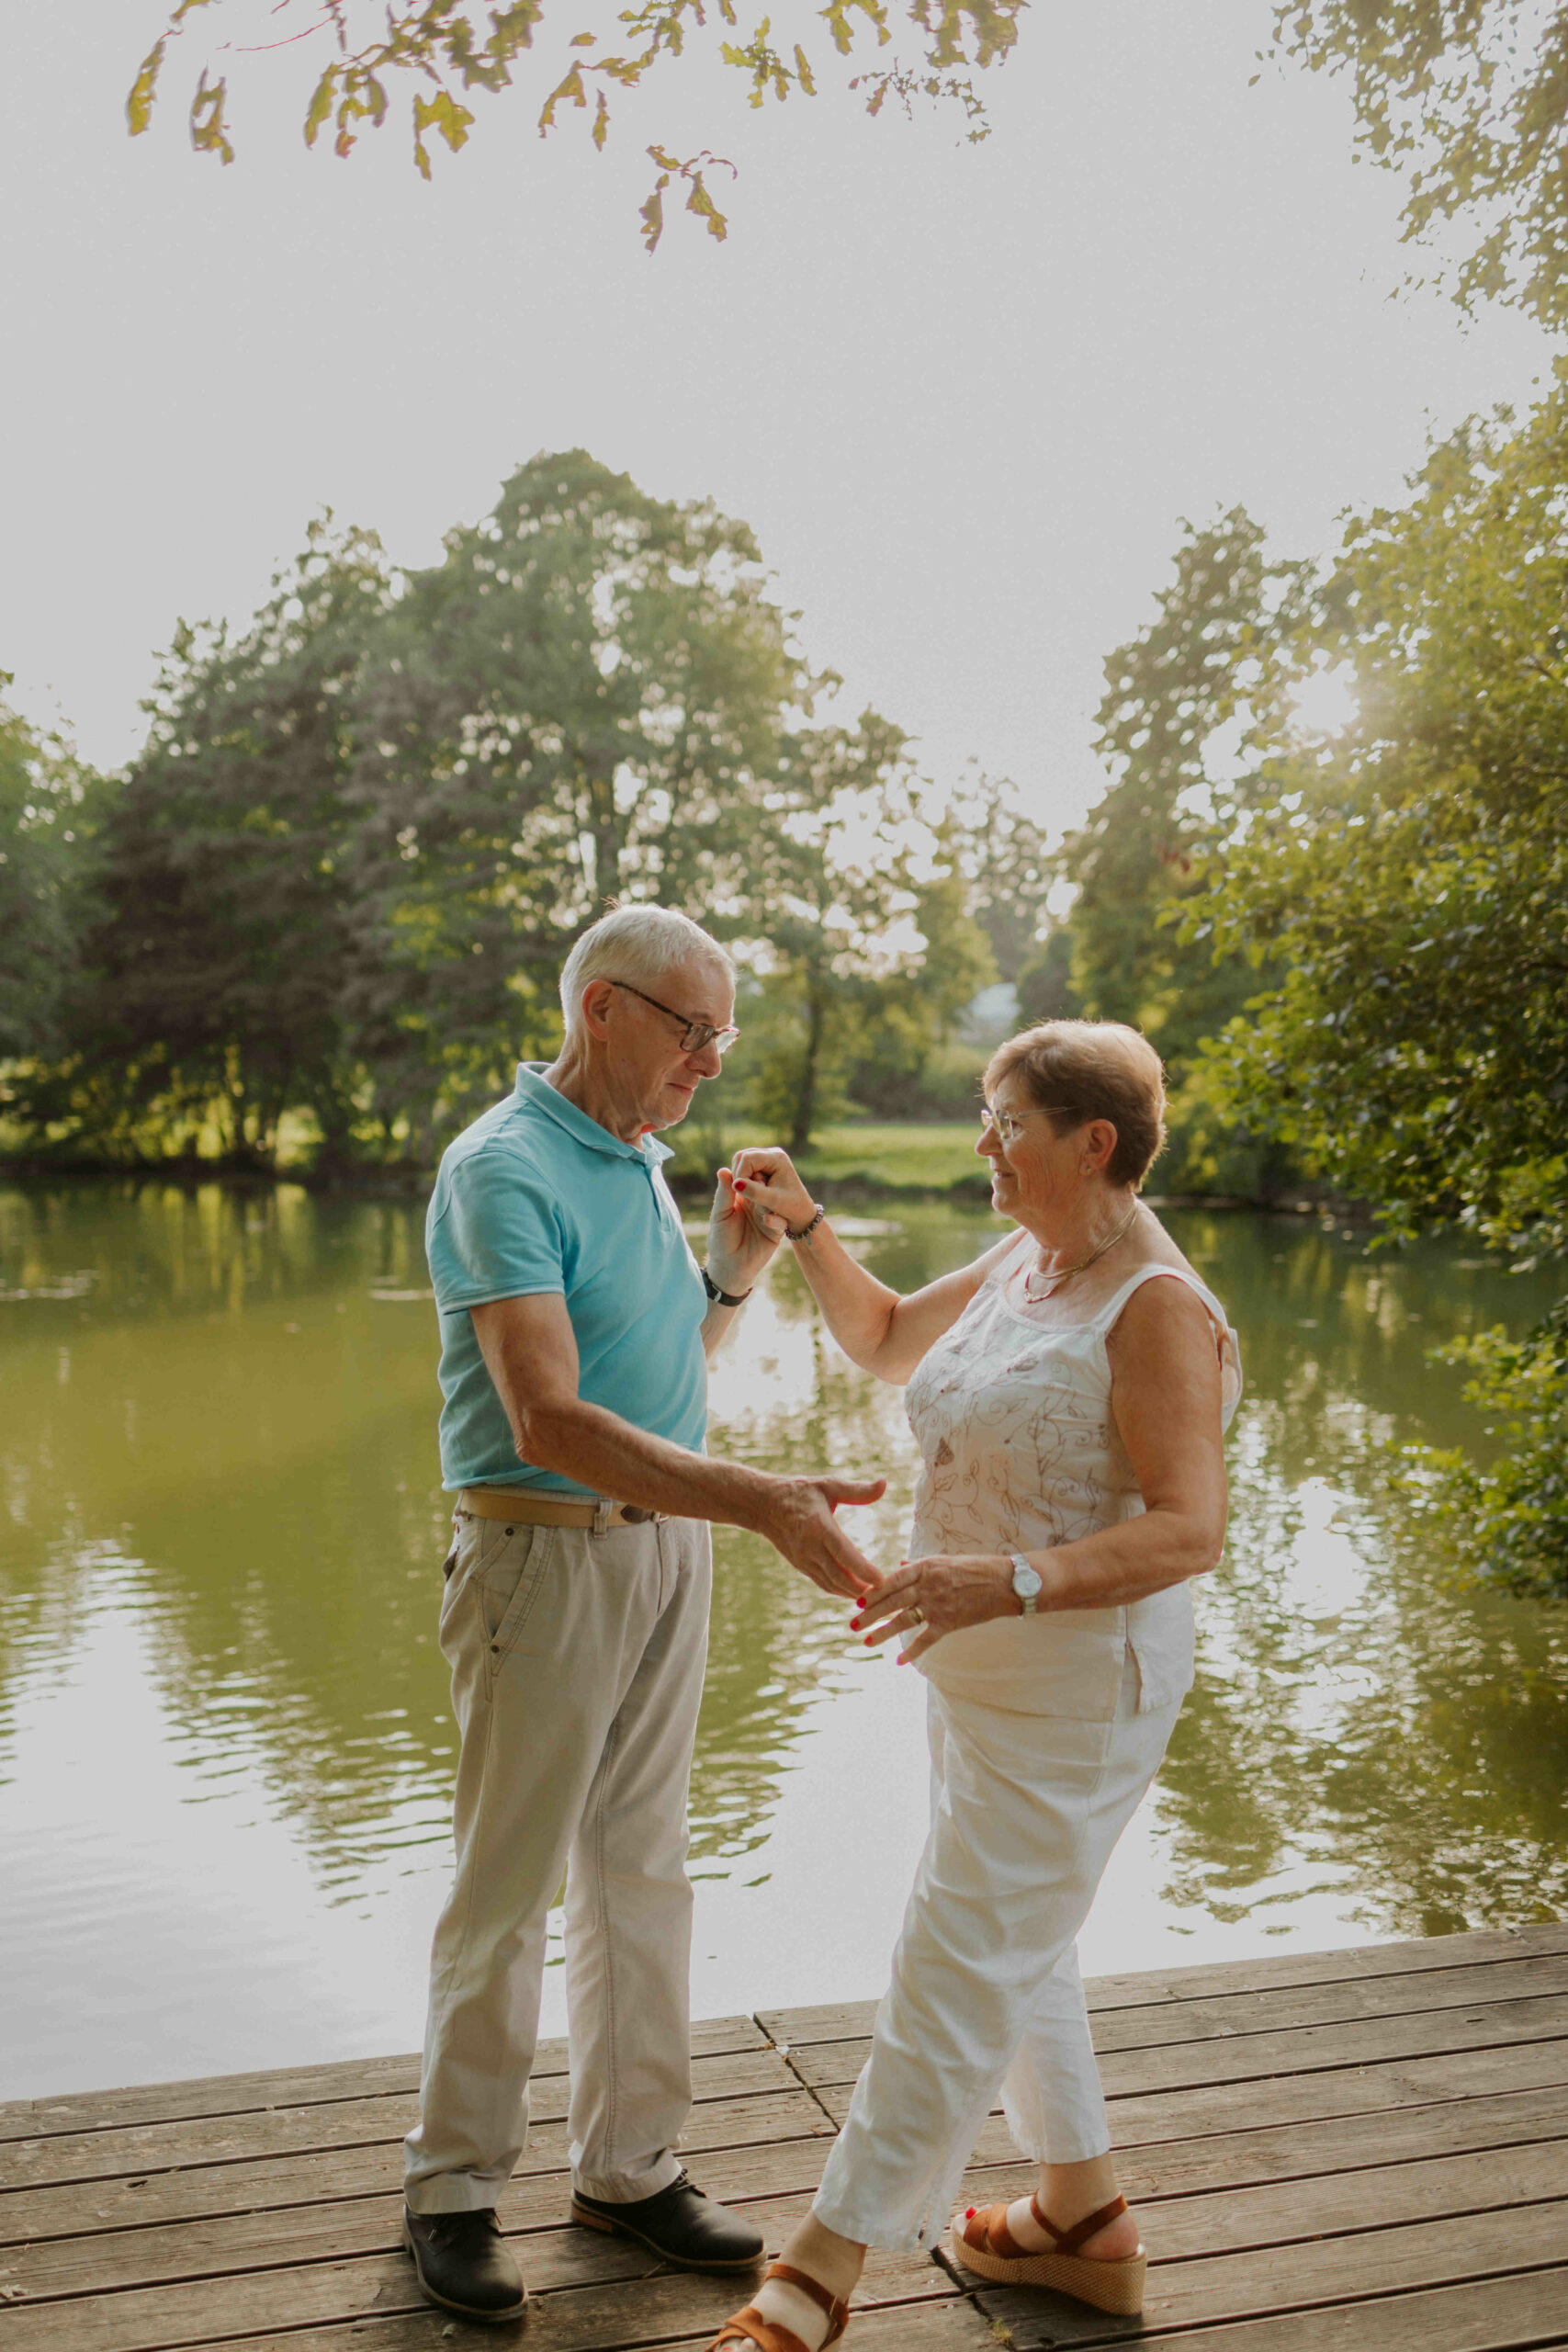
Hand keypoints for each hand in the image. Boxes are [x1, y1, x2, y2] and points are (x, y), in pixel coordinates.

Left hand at [707, 1166, 783, 1297]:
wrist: (730, 1266)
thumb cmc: (721, 1239)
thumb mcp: (720, 1214)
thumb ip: (724, 1194)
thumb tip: (723, 1169)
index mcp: (743, 1196)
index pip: (750, 1179)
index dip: (751, 1172)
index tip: (750, 1167)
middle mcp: (757, 1204)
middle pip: (765, 1187)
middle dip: (764, 1182)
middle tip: (761, 1179)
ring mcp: (768, 1216)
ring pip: (774, 1203)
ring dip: (770, 1199)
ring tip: (764, 1198)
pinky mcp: (775, 1231)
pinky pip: (780, 1222)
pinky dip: (776, 1219)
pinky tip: (768, 1218)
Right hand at [727, 1148, 818, 1244]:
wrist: (802, 1211)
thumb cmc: (791, 1207)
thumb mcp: (772, 1201)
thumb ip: (754, 1192)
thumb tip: (736, 1183)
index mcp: (777, 1158)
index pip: (747, 1159)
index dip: (740, 1175)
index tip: (740, 1192)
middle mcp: (772, 1153)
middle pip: (741, 1157)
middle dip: (739, 1175)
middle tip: (744, 1193)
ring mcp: (767, 1157)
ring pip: (741, 1161)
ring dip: (740, 1177)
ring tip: (749, 1193)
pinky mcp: (763, 1164)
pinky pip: (744, 1167)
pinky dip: (743, 1178)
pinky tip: (751, 1190)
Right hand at [755, 1474, 887, 1597]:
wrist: (763, 1505)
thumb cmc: (799, 1492)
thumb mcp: (827, 1485)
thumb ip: (857, 1490)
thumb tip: (884, 1484)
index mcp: (818, 1526)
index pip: (844, 1552)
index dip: (863, 1569)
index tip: (881, 1579)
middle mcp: (809, 1547)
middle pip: (838, 1575)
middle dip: (861, 1588)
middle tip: (884, 1593)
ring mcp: (803, 1559)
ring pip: (830, 1583)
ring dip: (851, 1592)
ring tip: (874, 1596)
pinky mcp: (800, 1565)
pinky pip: (822, 1582)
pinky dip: (839, 1590)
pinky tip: (853, 1592)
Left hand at [851, 1553, 1015, 1662]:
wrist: (1004, 1582)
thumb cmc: (975, 1569)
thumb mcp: (945, 1560)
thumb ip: (921, 1566)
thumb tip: (901, 1565)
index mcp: (926, 1568)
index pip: (892, 1580)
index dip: (874, 1591)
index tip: (859, 1600)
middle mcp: (928, 1586)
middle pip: (892, 1601)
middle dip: (870, 1614)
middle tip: (853, 1624)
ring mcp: (938, 1605)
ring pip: (903, 1620)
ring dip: (883, 1632)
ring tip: (867, 1642)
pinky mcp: (949, 1622)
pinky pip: (926, 1639)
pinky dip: (912, 1651)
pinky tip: (900, 1661)